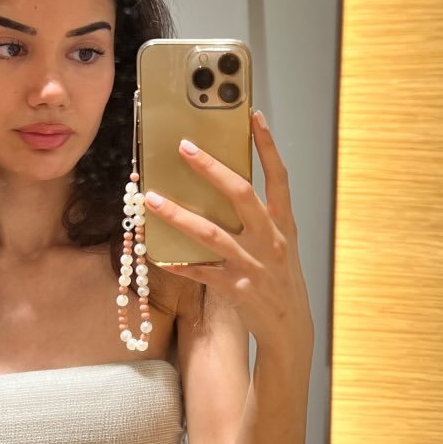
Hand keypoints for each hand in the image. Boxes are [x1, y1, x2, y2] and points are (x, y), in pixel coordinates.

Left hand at [142, 110, 313, 358]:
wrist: (290, 328)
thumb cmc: (280, 280)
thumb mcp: (280, 244)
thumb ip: (260, 218)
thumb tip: (225, 187)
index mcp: (283, 224)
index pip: (279, 177)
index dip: (268, 145)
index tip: (254, 116)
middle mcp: (271, 240)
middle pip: (241, 195)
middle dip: (211, 169)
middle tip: (184, 148)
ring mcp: (254, 265)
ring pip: (211, 234)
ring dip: (178, 215)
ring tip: (152, 199)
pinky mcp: (236, 289)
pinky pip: (201, 273)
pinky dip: (179, 263)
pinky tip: (157, 255)